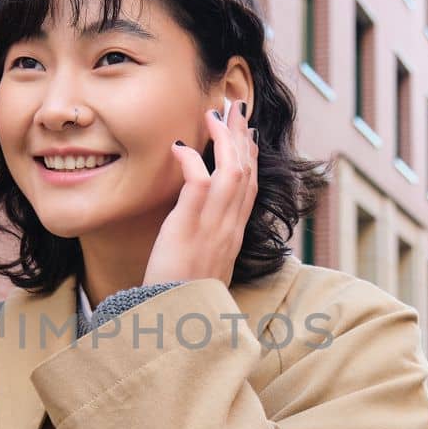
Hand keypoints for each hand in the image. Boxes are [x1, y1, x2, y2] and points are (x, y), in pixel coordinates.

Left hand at [142, 95, 258, 288]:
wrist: (176, 320)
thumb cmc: (182, 296)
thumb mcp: (204, 266)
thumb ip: (206, 241)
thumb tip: (198, 224)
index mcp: (234, 236)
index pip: (250, 189)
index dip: (251, 157)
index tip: (248, 134)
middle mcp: (230, 229)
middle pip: (246, 172)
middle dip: (242, 137)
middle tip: (236, 108)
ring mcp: (214, 227)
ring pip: (231, 172)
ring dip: (224, 139)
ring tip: (215, 114)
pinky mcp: (190, 227)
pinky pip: (199, 183)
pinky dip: (192, 161)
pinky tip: (181, 146)